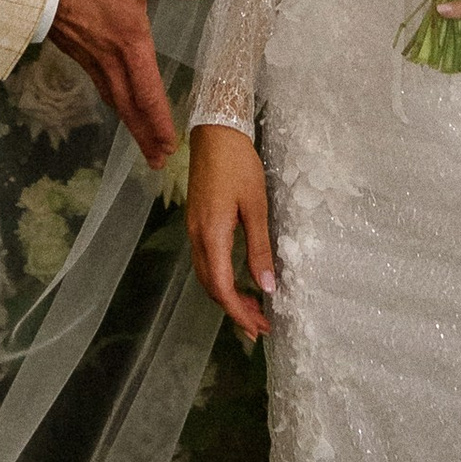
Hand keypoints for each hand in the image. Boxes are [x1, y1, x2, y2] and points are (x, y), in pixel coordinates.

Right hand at [49, 0, 221, 169]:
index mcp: (131, 45)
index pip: (148, 93)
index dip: (160, 121)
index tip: (171, 145)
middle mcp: (112, 62)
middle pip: (131, 108)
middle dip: (145, 136)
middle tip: (158, 162)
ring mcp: (93, 61)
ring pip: (115, 102)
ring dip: (131, 125)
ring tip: (143, 145)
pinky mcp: (80, 56)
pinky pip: (101, 89)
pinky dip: (115, 105)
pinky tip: (117, 105)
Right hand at [186, 123, 276, 341]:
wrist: (215, 134)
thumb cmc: (239, 166)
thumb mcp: (256, 207)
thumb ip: (259, 248)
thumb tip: (267, 287)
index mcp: (212, 235)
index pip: (222, 287)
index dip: (239, 312)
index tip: (259, 327)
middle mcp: (197, 237)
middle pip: (211, 286)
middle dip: (235, 310)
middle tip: (261, 325)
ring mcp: (194, 229)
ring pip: (207, 275)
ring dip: (228, 296)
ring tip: (253, 308)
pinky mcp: (197, 222)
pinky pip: (206, 261)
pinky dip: (222, 278)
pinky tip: (239, 280)